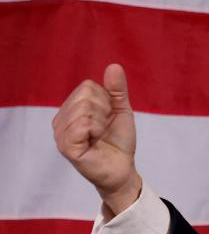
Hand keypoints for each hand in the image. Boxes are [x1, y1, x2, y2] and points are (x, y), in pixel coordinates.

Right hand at [51, 64, 140, 215]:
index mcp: (71, 108)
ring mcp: (61, 133)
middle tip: (104, 129)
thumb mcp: (121, 110)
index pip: (87, 87)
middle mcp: (61, 119)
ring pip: (84, 109)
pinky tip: (94, 142)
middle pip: (85, 96)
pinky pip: (82, 125)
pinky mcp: (66, 146)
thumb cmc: (118, 140)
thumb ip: (117, 89)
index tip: (108, 118)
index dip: (106, 101)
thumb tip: (114, 66)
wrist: (122, 168)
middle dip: (104, 112)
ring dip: (101, 123)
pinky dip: (95, 131)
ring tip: (99, 136)